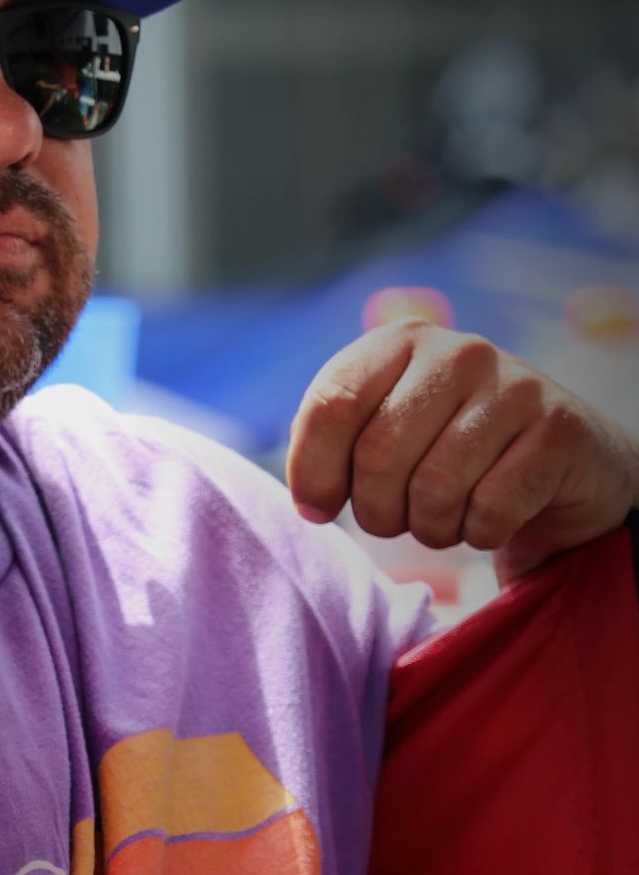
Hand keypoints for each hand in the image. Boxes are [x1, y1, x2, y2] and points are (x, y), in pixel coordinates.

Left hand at [286, 322, 638, 579]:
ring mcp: (515, 387)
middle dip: (376, 512)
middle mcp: (459, 352)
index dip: (313, 471)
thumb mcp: (386, 430)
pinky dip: (481, 533)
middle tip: (396, 518)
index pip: (330, 405)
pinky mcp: (558, 432)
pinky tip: (492, 516)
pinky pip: (490, 510)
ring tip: (446, 516)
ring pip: (434, 488)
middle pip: (377, 456)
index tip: (318, 508)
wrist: (566, 466)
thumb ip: (332, 446)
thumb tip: (308, 503)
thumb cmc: (453, 453)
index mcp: (401, 341)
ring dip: (430, 527)